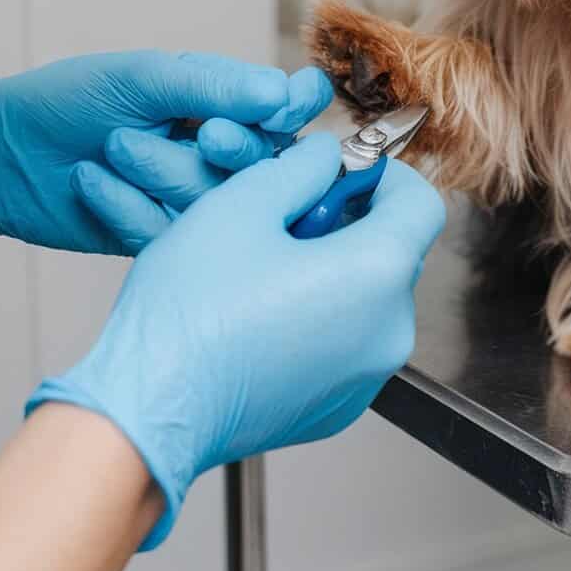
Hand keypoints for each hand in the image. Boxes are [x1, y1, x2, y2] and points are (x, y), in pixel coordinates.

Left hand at [0, 51, 291, 253]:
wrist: (3, 154)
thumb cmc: (71, 100)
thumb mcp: (145, 77)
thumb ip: (216, 86)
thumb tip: (284, 94)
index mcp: (226, 100)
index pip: (292, 103)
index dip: (297, 107)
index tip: (280, 108)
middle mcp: (221, 151)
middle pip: (268, 160)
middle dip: (236, 148)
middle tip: (207, 135)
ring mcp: (196, 198)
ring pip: (222, 200)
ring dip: (165, 172)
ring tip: (114, 148)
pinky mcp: (165, 239)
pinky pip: (176, 234)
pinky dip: (130, 206)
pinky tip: (94, 184)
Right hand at [27, 135, 445, 547]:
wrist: (149, 412)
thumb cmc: (189, 317)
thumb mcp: (243, 204)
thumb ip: (303, 167)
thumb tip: (327, 158)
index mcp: (377, 275)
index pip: (421, 204)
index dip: (385, 177)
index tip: (346, 172)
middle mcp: (388, 333)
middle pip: (394, 251)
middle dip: (350, 223)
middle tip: (288, 215)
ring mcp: (364, 378)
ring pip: (368, 298)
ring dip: (331, 270)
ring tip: (264, 266)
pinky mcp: (336, 407)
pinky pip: (346, 342)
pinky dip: (319, 317)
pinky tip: (261, 312)